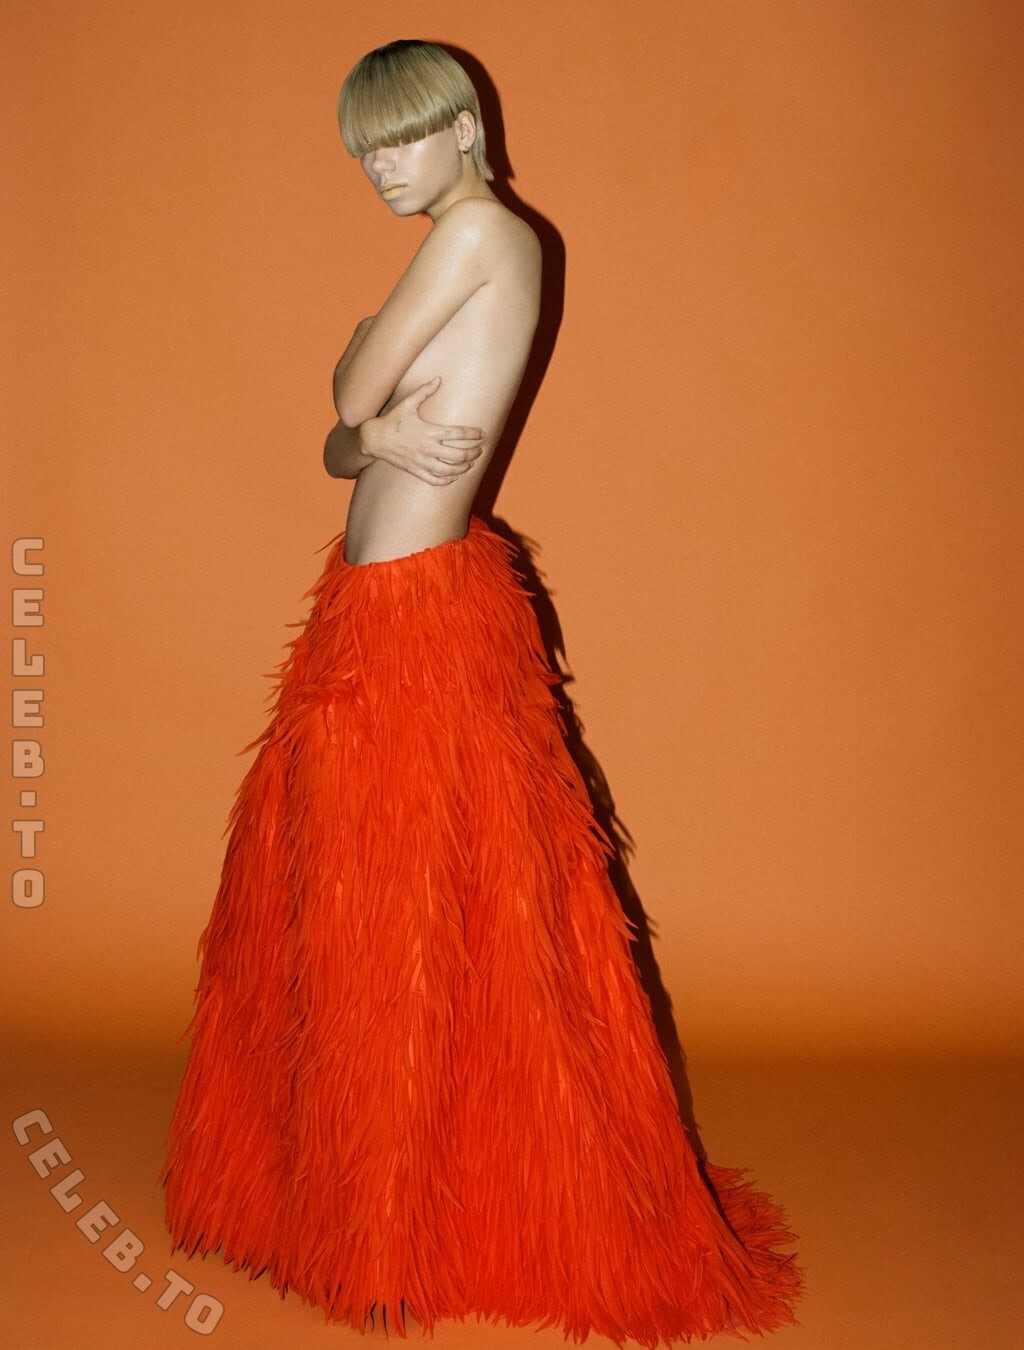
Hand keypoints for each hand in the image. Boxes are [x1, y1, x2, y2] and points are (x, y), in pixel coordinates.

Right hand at [361, 378, 484, 486]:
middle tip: (479, 450)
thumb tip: (438, 379)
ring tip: (470, 464)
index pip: (458, 434)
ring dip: (463, 468)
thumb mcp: (408, 403)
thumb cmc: (393, 420)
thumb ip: (424, 391)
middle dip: (473, 453)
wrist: (374, 439)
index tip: (482, 434)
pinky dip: (446, 481)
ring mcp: (422, 461)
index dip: (473, 434)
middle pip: (458, 455)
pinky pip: (434, 480)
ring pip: (449, 470)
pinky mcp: (416, 471)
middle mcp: (428, 448)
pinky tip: (453, 477)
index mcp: (429, 431)